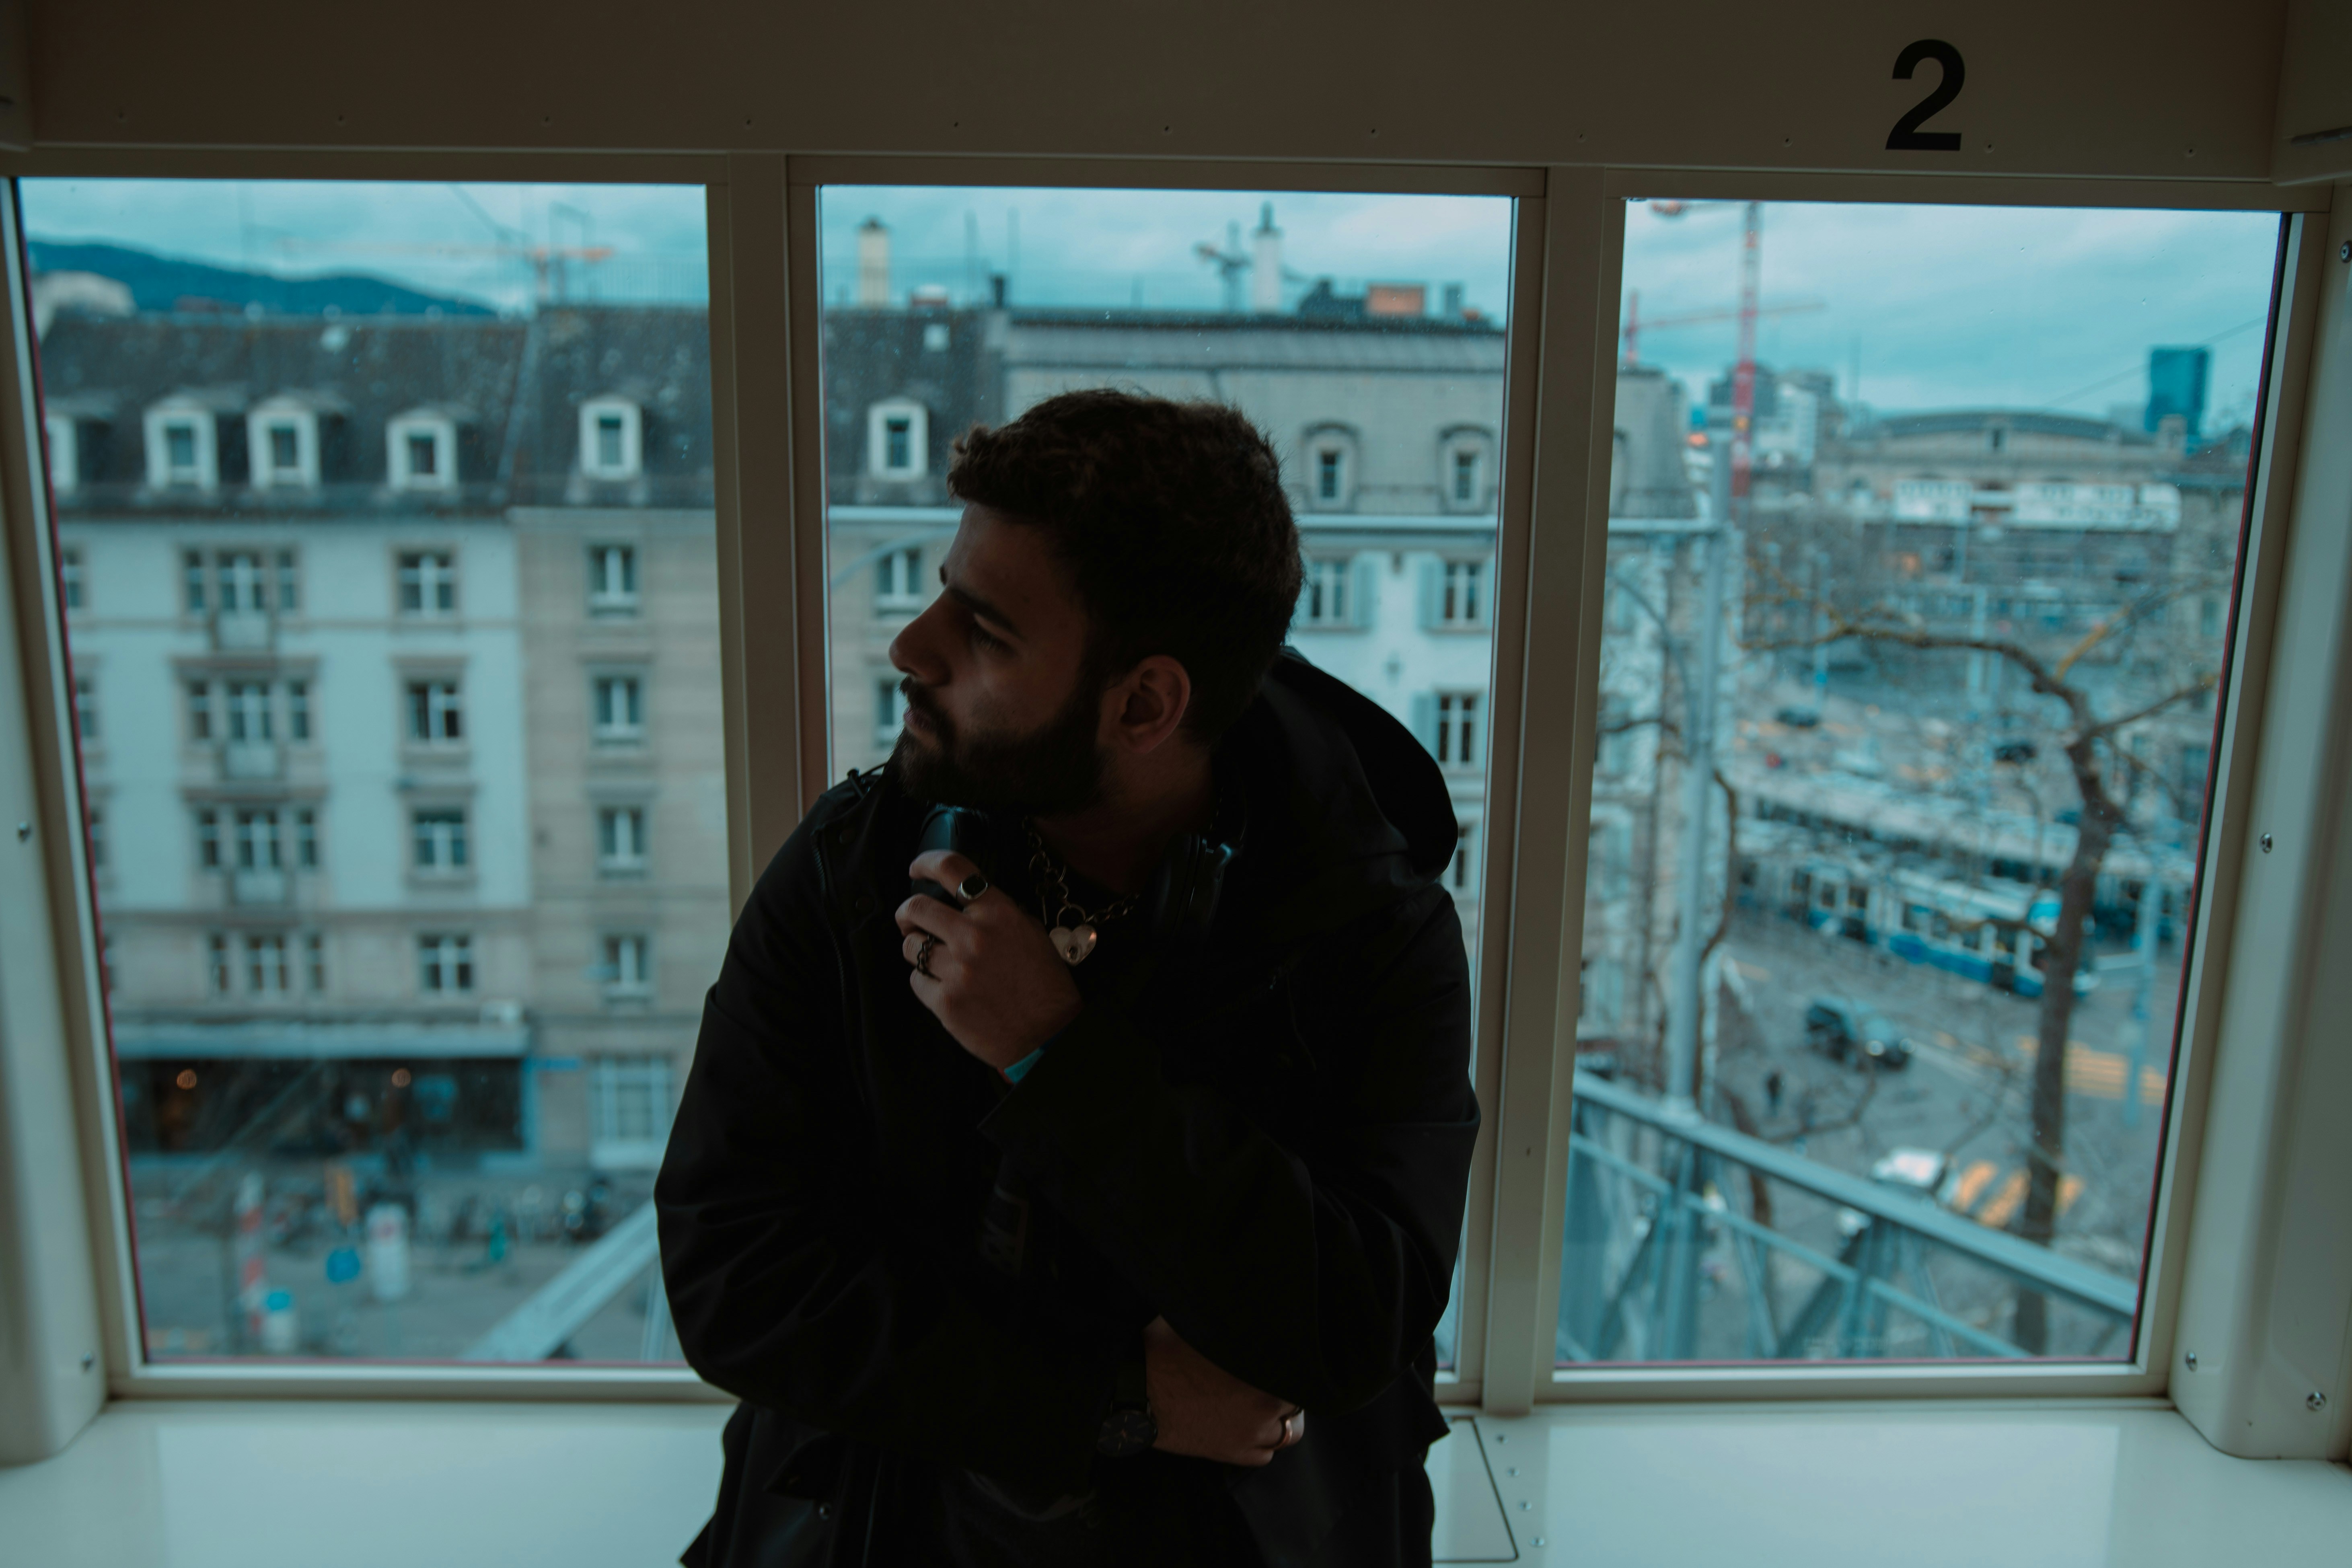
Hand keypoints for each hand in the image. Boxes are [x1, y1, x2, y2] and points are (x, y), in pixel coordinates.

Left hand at [896, 850, 1081, 1073]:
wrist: (1049, 1035)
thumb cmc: (1044, 985)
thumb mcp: (1032, 934)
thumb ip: (998, 914)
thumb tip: (965, 903)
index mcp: (999, 914)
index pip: (952, 869)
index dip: (926, 862)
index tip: (915, 869)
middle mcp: (974, 937)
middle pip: (916, 907)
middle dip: (907, 913)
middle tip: (910, 920)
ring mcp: (956, 971)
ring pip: (911, 946)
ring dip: (918, 950)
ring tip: (937, 961)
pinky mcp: (945, 1002)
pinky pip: (917, 981)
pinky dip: (926, 983)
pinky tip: (947, 989)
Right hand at [1142, 1316, 1302, 1466]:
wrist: (1138, 1389)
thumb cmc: (1166, 1351)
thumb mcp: (1206, 1326)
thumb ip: (1237, 1326)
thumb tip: (1246, 1309)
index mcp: (1262, 1366)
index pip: (1300, 1369)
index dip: (1293, 1363)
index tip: (1284, 1357)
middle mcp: (1264, 1402)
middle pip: (1298, 1401)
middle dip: (1290, 1390)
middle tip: (1273, 1380)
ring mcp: (1251, 1431)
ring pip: (1289, 1431)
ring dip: (1280, 1418)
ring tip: (1263, 1404)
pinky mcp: (1232, 1452)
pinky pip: (1265, 1454)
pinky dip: (1263, 1442)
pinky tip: (1249, 1426)